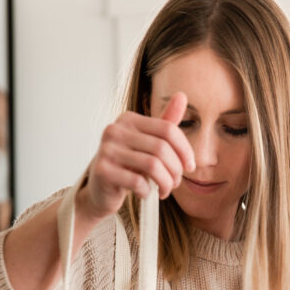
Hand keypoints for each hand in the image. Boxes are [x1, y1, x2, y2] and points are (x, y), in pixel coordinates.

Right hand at [75, 92, 196, 222]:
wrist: (100, 189)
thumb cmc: (128, 165)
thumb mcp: (148, 142)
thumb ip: (165, 123)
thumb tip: (182, 95)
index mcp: (128, 119)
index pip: (168, 129)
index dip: (185, 150)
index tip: (190, 167)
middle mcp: (115, 130)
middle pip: (162, 149)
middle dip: (175, 170)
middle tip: (176, 183)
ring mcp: (106, 150)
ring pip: (152, 166)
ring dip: (165, 183)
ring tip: (165, 190)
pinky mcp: (102, 171)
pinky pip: (138, 182)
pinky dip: (148, 191)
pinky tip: (145, 193)